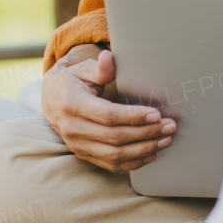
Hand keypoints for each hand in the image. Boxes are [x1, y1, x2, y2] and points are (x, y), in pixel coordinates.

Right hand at [41, 43, 176, 174]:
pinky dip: (133, 163)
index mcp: (73, 104)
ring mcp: (78, 145)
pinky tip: (151, 154)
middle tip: (169, 126)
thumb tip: (109, 58)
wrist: (52, 101)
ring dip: (143, 150)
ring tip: (165, 140)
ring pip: (114, 155)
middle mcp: (73, 129)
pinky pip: (111, 165)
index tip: (156, 114)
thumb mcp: (82, 69)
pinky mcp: (84, 155)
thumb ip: (99, 67)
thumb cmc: (73, 81)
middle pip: (114, 137)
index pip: (107, 115)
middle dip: (146, 133)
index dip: (133, 117)